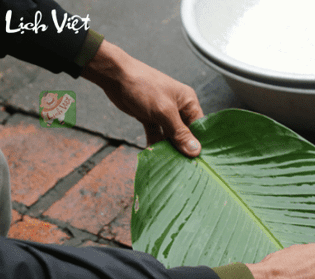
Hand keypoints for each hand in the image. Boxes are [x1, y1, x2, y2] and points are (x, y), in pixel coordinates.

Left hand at [82, 40, 202, 156]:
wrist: (115, 76)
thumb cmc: (143, 86)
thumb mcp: (164, 112)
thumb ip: (180, 133)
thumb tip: (195, 151)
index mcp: (188, 102)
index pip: (199, 126)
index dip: (199, 143)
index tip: (199, 160)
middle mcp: (178, 108)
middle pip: (185, 133)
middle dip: (183, 148)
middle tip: (183, 165)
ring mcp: (164, 113)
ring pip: (170, 135)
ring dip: (168, 148)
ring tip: (168, 162)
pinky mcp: (151, 117)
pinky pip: (157, 134)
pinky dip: (155, 143)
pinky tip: (154, 155)